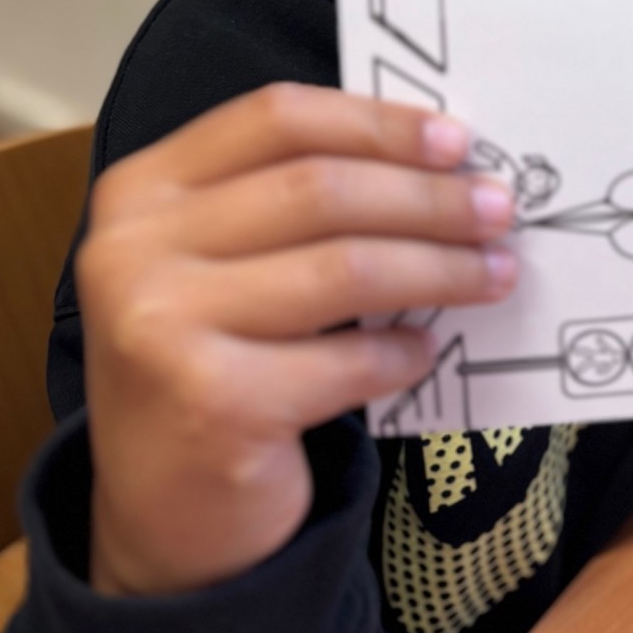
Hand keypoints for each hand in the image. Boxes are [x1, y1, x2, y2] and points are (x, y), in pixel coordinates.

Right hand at [78, 84, 516, 596]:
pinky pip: (346, 361)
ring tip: (496, 272)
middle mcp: (134, 250)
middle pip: (321, 189)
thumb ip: (295, 201)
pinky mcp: (211, 405)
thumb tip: (439, 160)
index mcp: (142, 191)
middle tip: (499, 209)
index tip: (455, 139)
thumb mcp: (223, 262)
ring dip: (439, 268)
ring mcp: (164, 327)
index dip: (376, 122)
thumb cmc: (215, 363)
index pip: (277, 119)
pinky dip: (402, 354)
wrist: (161, 513)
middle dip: (428, 197)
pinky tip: (424, 353)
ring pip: (345, 269)